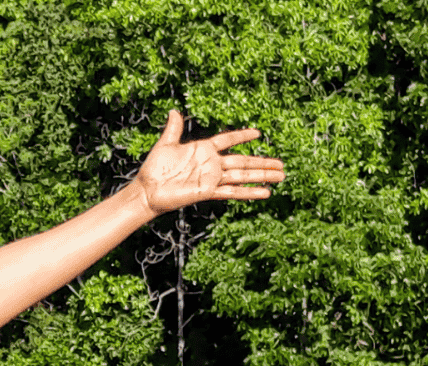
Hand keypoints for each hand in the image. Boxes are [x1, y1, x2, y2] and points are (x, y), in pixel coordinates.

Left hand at [133, 111, 285, 214]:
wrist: (146, 191)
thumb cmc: (153, 169)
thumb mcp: (165, 145)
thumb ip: (173, 129)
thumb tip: (173, 111)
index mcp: (203, 149)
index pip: (227, 140)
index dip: (241, 136)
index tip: (257, 133)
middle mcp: (211, 164)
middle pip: (243, 160)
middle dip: (262, 162)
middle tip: (281, 164)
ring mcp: (211, 178)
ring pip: (242, 175)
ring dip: (262, 176)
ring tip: (281, 175)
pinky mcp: (208, 191)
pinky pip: (232, 192)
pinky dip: (249, 192)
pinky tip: (265, 193)